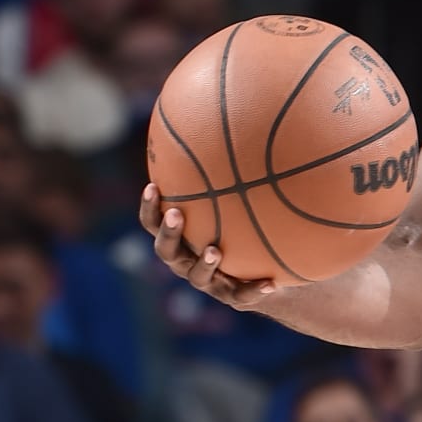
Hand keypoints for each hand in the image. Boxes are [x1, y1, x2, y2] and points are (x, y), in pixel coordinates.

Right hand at [140, 182, 278, 312]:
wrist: (262, 269)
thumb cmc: (241, 226)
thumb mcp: (233, 200)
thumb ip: (224, 174)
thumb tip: (224, 124)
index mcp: (179, 238)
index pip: (154, 222)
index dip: (149, 207)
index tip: (153, 187)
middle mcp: (186, 260)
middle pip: (166, 251)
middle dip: (168, 234)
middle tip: (176, 215)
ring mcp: (208, 281)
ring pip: (197, 276)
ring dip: (204, 263)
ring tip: (215, 250)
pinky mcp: (233, 298)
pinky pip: (242, 295)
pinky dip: (255, 289)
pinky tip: (272, 282)